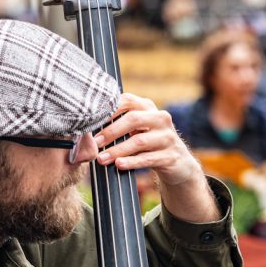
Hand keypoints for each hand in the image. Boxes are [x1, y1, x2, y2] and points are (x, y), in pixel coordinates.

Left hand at [94, 93, 219, 221]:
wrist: (179, 165)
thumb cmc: (149, 145)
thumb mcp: (137, 131)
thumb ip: (119, 126)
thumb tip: (87, 132)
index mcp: (149, 108)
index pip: (127, 100)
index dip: (109, 109)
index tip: (91, 121)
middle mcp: (160, 118)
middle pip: (133, 119)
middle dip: (110, 131)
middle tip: (94, 143)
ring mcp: (167, 137)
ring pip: (139, 141)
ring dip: (117, 150)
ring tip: (101, 159)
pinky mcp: (171, 156)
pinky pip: (148, 158)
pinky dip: (132, 162)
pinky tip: (119, 165)